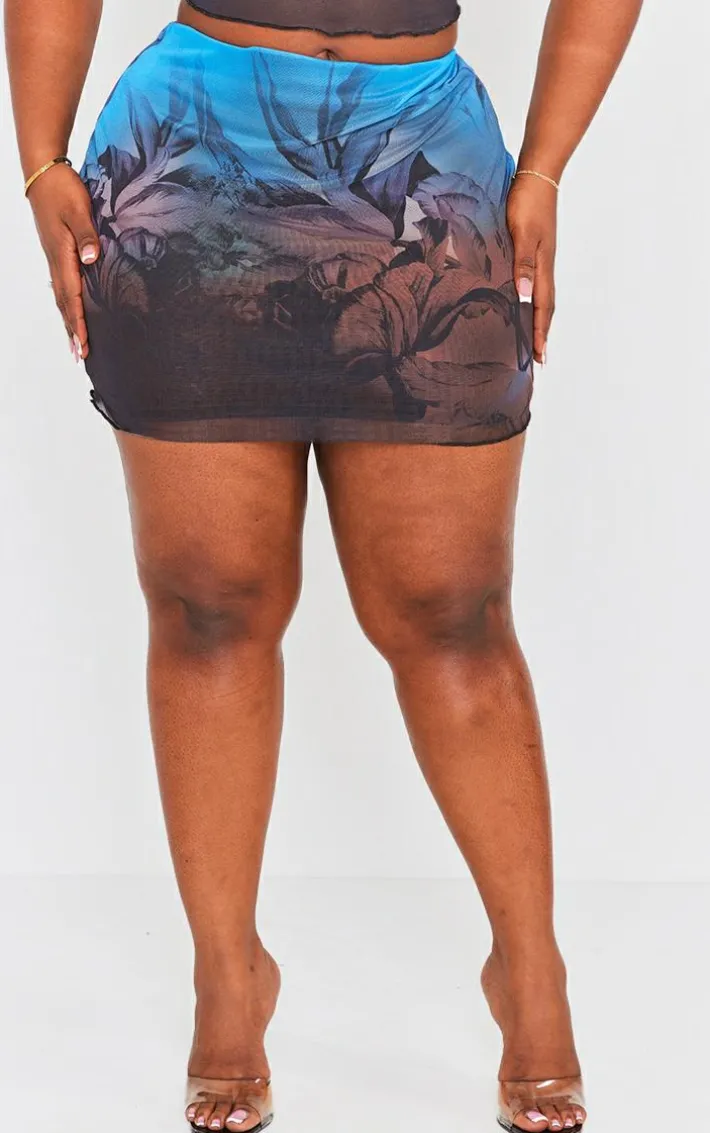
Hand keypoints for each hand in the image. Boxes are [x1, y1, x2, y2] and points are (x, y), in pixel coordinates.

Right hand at [27, 163, 99, 360]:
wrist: (43, 174)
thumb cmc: (63, 190)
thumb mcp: (78, 209)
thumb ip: (87, 235)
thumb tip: (92, 260)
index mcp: (63, 255)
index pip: (73, 296)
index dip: (78, 321)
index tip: (84, 343)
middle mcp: (56, 261)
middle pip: (65, 304)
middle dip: (73, 330)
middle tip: (81, 355)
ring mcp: (55, 258)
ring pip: (62, 297)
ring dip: (68, 321)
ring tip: (75, 344)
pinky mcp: (56, 253)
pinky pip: (62, 286)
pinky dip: (67, 305)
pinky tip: (70, 312)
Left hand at [506, 174, 557, 364]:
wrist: (536, 175)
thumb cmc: (527, 202)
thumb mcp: (522, 233)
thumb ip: (523, 264)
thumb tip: (525, 297)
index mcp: (543, 267)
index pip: (543, 308)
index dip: (540, 333)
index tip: (539, 358)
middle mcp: (544, 267)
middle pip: (546, 307)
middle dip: (542, 333)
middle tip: (538, 359)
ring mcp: (541, 259)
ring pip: (542, 297)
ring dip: (538, 319)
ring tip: (533, 338)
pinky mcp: (535, 250)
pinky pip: (535, 284)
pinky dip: (532, 300)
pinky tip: (524, 303)